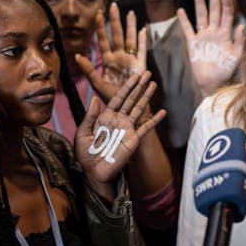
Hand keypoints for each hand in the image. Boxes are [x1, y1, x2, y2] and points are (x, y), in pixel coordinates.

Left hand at [75, 71, 165, 199]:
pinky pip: (146, 128)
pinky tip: (163, 112)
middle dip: (139, 86)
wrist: (94, 173)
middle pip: (131, 99)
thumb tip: (95, 98)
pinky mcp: (134, 139)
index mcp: (105, 116)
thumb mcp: (83, 134)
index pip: (118, 98)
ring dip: (147, 97)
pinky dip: (155, 120)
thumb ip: (90, 116)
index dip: (126, 86)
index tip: (134, 76)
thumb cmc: (85, 154)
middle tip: (147, 73)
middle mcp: (118, 120)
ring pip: (139, 109)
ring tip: (154, 84)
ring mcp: (127, 129)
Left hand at [76, 2, 146, 103]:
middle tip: (113, 5)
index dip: (100, 26)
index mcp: (107, 60)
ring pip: (130, 38)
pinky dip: (143, 40)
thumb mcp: (97, 84)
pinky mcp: (141, 65)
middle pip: (116, 34)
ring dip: (130, 26)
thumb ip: (88, 70)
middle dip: (115, 20)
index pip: (102, 39)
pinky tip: (143, 29)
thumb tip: (77, 55)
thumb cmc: (112, 98)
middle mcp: (119, 56)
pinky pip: (142, 50)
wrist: (126, 108)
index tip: (97, 12)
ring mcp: (130, 59)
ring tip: (130, 12)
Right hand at [177, 0, 244, 97]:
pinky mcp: (193, 44)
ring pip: (201, 16)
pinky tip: (181, 10)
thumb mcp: (236, 58)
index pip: (227, 16)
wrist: (212, 84)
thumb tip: (241, 26)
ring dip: (200, 3)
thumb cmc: (226, 72)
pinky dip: (184, 20)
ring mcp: (203, 37)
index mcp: (226, 35)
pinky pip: (188, 29)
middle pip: (214, 11)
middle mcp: (215, 32)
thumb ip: (240, 42)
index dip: (227, 5)